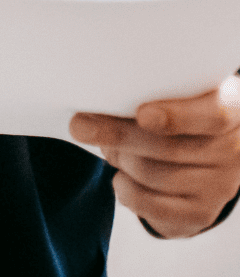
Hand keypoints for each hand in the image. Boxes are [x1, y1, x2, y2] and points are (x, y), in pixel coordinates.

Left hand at [70, 76, 239, 237]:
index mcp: (230, 109)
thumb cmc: (174, 115)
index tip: (143, 115)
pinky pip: (151, 205)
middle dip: (117, 135)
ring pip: (153, 174)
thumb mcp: (169, 96)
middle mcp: (232, 150)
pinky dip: (124, 189)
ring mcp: (220, 185)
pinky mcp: (201, 213)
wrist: (197, 161)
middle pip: (169, 147)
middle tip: (81, 126)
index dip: (177, 117)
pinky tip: (121, 176)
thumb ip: (142, 94)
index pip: (213, 115)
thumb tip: (89, 111)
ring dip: (119, 159)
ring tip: (111, 148)